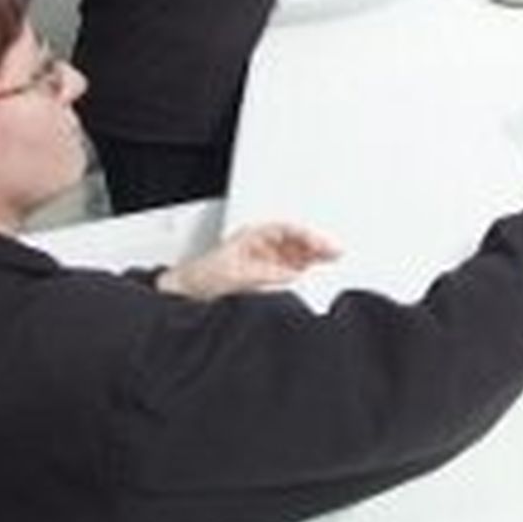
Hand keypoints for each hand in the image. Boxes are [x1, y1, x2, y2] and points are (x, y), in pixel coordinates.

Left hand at [158, 224, 340, 300]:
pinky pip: (289, 268)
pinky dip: (303, 268)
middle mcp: (260, 245)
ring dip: (312, 255)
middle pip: (294, 240)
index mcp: (252, 236)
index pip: (286, 230)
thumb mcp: (234, 273)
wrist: (186, 291)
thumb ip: (264, 272)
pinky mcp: (263, 275)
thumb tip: (290, 273)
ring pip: (295, 252)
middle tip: (336, 251)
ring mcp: (263, 259)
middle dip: (316, 244)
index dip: (306, 236)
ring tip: (332, 258)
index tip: (322, 245)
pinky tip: (312, 271)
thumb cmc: (201, 275)